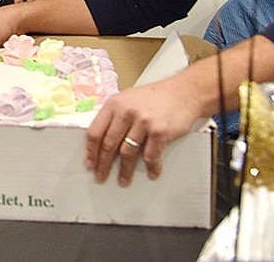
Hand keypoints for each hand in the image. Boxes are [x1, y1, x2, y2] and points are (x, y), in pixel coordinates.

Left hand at [84, 77, 203, 185]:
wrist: (183, 92)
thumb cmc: (155, 97)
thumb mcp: (127, 99)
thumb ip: (114, 116)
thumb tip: (101, 140)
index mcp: (114, 104)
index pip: (95, 131)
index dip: (90, 151)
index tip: (89, 164)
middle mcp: (126, 112)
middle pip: (108, 144)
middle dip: (103, 165)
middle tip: (101, 177)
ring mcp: (143, 122)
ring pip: (127, 153)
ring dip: (125, 171)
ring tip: (123, 180)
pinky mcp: (159, 131)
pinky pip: (151, 156)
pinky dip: (150, 167)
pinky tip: (150, 173)